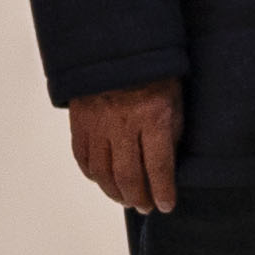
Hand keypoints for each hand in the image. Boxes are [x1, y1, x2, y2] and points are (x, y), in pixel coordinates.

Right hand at [66, 80, 181, 213]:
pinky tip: (103, 181)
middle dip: (139, 197)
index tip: (167, 205)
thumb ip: (171, 132)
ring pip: (103, 172)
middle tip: (146, 207)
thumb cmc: (155, 73)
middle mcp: (123, 124)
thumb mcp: (175, 99)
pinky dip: (93, 175)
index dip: (163, 191)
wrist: (118, 47)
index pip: (159, 166)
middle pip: (128, 175)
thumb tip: (168, 166)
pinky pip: (84, 158)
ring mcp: (98, 125)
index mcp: (153, 116)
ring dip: (115, 192)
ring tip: (126, 200)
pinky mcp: (79, 122)